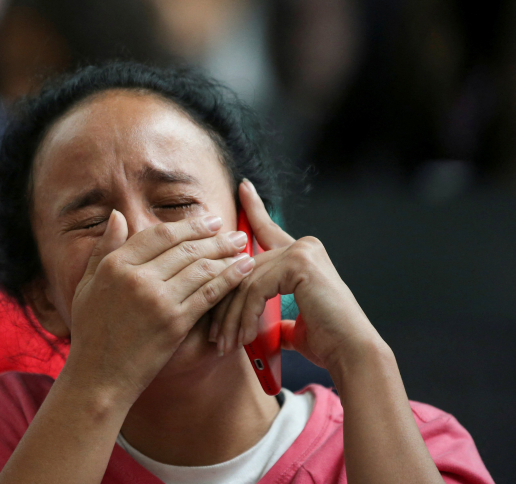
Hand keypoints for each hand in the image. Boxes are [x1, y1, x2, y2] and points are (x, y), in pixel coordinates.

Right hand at [66, 210, 255, 404]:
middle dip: (215, 236)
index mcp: (114, 265)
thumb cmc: (91, 332)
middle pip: (184, 247)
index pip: (158, 234)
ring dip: (227, 254)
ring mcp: (157, 299)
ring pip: (200, 267)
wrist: (98, 377)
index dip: (188, 225)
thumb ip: (104, 248)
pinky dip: (229, 278)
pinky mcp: (174, 322)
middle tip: (234, 232)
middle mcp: (136, 277)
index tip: (208, 221)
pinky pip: (208, 293)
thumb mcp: (87, 284)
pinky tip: (243, 270)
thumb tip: (118, 216)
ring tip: (243, 248)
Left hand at [214, 179, 383, 371]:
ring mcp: (302, 251)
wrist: (352, 353)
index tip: (243, 187)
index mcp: (303, 255)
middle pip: (245, 269)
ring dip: (231, 318)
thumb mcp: (294, 322)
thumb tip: (264, 326)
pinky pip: (255, 289)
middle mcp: (303, 246)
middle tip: (214, 334)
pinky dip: (244, 316)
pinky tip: (243, 336)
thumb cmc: (328, 342)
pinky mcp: (299, 264)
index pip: (268, 230)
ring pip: (245, 281)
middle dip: (225, 304)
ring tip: (224, 343)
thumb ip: (277, 314)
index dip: (253, 209)